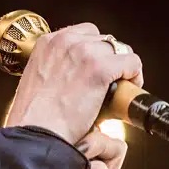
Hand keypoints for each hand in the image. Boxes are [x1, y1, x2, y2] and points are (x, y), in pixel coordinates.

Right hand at [3, 23, 143, 143]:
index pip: (84, 34)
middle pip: (104, 40)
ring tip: (118, 89)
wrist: (36, 135)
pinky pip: (132, 62)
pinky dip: (134, 76)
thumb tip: (77, 76)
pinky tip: (126, 92)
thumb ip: (55, 69)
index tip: (96, 70)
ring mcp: (84, 52)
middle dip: (109, 59)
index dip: (95, 53)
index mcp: (47, 42)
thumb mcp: (37, 80)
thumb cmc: (33, 119)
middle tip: (108, 82)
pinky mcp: (100, 68)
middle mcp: (65, 41)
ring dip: (123, 68)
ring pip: (120, 50)